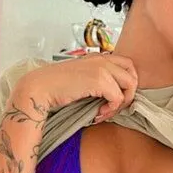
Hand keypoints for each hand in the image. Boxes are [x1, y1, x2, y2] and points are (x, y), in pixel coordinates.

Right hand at [12, 54, 137, 122]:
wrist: (39, 88)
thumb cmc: (57, 88)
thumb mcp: (82, 79)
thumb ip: (98, 81)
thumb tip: (115, 96)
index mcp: (98, 57)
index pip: (127, 66)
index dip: (126, 84)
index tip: (113, 99)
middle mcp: (102, 59)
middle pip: (133, 74)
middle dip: (128, 94)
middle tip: (113, 107)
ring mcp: (102, 68)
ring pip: (130, 86)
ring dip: (120, 104)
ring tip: (104, 113)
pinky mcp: (99, 80)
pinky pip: (118, 97)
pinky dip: (110, 110)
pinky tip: (97, 114)